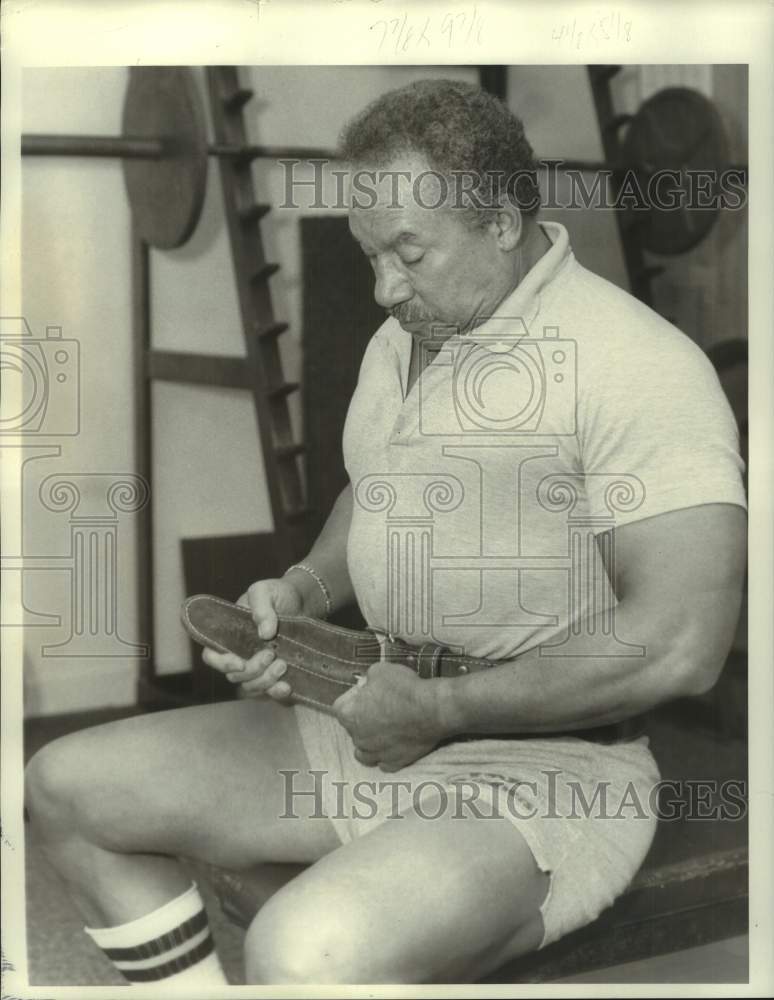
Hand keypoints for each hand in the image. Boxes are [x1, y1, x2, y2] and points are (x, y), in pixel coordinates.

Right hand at [202, 578, 302, 701]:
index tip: (240, 662)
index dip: (222, 664)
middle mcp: (240, 654)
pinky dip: (276, 693)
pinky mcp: (274, 673)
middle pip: (235, 675)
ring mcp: (257, 665)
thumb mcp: (265, 591)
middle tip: (272, 654)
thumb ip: (262, 607)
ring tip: (283, 666)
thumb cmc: (277, 593)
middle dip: (253, 670)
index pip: (213, 656)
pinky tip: (287, 687)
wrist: (302, 600)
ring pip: (251, 687)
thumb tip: (265, 633)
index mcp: (228, 635)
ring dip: (265, 682)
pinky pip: (270, 692)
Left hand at [333, 659, 446, 770]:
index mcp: (348, 715)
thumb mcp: (379, 670)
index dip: (354, 697)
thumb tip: (367, 685)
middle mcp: (357, 738)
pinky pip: (384, 762)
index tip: (367, 691)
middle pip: (353, 728)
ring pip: (364, 752)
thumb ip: (367, 680)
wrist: (431, 710)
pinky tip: (394, 745)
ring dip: (370, 741)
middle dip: (363, 718)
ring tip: (383, 730)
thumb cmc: (404, 689)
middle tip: (381, 707)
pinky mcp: (395, 762)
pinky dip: (386, 755)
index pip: (340, 706)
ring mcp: (376, 753)